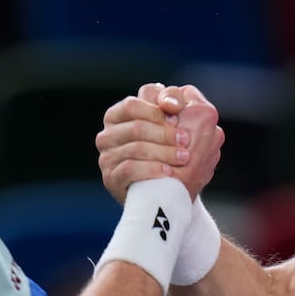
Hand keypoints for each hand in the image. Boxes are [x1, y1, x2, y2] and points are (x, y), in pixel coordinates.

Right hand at [96, 83, 224, 203]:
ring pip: (135, 148)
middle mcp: (108, 135)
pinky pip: (129, 169)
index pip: (132, 105)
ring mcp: (107, 158)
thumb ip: (174, 102)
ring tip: (185, 157)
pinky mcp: (111, 179)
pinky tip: (169, 172)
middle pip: (136, 127)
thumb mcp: (179, 123)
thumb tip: (170, 103)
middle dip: (165, 133)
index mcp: (119, 116)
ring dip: (164, 152)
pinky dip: (152, 169)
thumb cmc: (174, 152)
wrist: (171, 192)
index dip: (156, 111)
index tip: (178, 119)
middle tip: (187, 140)